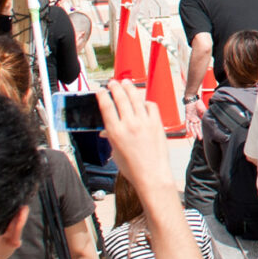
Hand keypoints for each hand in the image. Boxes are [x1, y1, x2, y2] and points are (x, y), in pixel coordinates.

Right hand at [90, 77, 173, 202]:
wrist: (152, 176)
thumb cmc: (132, 168)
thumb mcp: (115, 152)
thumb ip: (111, 138)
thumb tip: (106, 131)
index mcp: (115, 132)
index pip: (106, 106)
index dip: (102, 95)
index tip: (100, 90)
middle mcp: (129, 124)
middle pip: (120, 98)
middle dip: (115, 87)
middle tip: (113, 83)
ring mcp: (144, 122)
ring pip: (135, 98)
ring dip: (129, 88)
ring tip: (126, 83)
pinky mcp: (157, 124)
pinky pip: (151, 106)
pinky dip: (146, 102)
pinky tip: (143, 102)